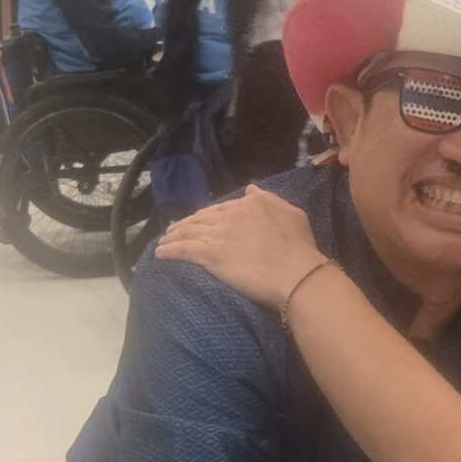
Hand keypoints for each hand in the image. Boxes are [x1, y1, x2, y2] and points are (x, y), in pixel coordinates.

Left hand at [154, 188, 328, 307]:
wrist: (295, 273)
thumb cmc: (299, 247)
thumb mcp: (292, 214)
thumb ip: (270, 199)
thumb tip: (251, 188)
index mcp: (251, 204)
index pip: (222, 208)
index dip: (207, 215)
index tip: (200, 221)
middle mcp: (231, 215)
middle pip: (201, 218)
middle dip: (186, 224)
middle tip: (174, 230)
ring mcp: (218, 234)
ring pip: (189, 231)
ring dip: (173, 235)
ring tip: (164, 241)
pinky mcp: (209, 254)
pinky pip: (183, 250)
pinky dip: (169, 250)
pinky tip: (160, 253)